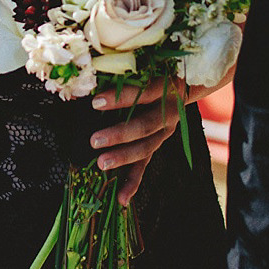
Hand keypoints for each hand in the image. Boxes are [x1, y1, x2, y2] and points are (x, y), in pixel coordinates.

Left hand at [90, 80, 188, 205]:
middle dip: (119, 135)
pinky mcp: (157, 145)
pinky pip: (145, 166)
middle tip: (94, 141)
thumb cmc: (152, 71)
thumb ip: (121, 75)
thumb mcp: (145, 68)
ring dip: (123, 158)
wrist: (182, 83)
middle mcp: (169, 112)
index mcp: (165, 87)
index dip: (120, 98)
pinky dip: (132, 183)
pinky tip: (121, 199)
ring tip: (101, 164)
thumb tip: (86, 79)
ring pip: (146, 148)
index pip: (144, 93)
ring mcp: (165, 132)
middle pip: (145, 126)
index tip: (95, 102)